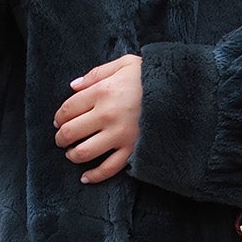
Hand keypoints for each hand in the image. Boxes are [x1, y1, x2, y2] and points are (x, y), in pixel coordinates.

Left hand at [53, 53, 141, 182]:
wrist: (181, 92)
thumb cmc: (151, 76)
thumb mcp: (125, 64)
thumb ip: (96, 74)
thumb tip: (73, 86)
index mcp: (103, 92)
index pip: (68, 108)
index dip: (59, 117)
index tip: (59, 121)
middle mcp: (107, 115)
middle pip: (71, 132)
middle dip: (61, 138)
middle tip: (61, 140)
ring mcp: (119, 135)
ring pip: (85, 152)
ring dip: (73, 155)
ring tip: (71, 154)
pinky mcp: (132, 149)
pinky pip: (109, 168)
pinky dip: (94, 176)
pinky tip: (85, 177)